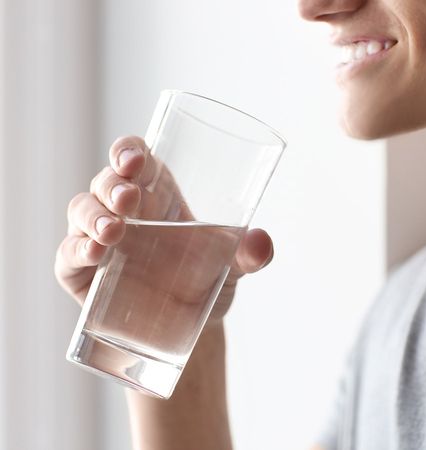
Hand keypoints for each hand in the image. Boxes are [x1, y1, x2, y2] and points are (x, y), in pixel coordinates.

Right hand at [54, 135, 273, 325]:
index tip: (135, 159)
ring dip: (92, 215)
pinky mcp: (83, 273)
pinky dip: (76, 250)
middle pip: (106, 181)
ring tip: (114, 231)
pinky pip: (68, 255)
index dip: (128, 150)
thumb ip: (251, 252)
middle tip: (129, 201)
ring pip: (81, 210)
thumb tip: (263, 243)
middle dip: (112, 184)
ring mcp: (101, 240)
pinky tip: (93, 254)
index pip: (134, 158)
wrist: (194, 328)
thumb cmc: (209, 280)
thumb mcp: (235, 265)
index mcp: (159, 194)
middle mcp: (125, 211)